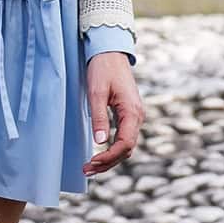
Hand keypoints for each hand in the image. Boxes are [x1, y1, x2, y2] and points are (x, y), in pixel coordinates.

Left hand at [83, 52, 143, 176]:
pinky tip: (100, 155)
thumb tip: (100, 142)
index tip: (92, 163)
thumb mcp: (96, 93)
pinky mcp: (129, 114)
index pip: (125, 144)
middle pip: (126, 149)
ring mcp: (135, 116)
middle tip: (86, 170)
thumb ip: (99, 118)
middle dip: (108, 162)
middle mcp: (137, 116)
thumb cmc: (103, 69)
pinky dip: (113, 149)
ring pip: (126, 145)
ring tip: (90, 167)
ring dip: (110, 158)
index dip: (109, 157)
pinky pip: (124, 137)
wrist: (110, 52)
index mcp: (132, 111)